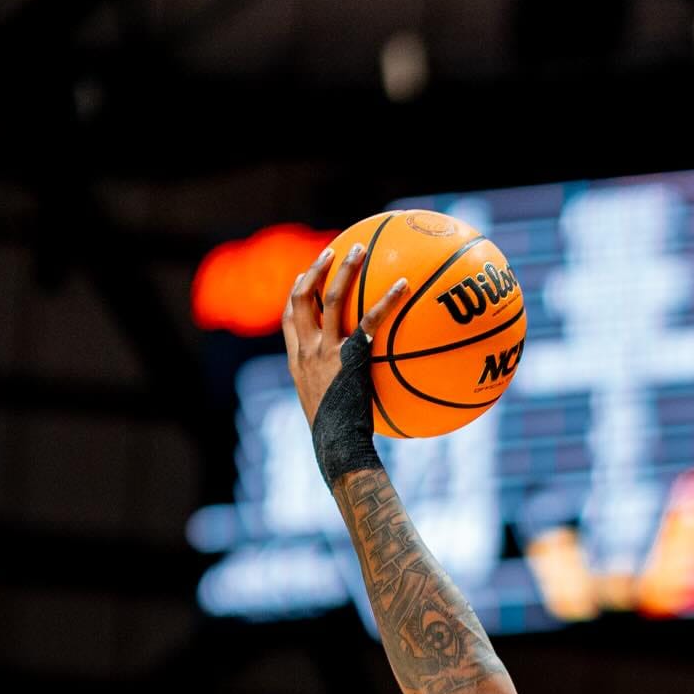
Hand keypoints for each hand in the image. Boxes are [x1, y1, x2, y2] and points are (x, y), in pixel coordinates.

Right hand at [282, 243, 405, 425]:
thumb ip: (338, 387)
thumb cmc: (338, 436)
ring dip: (345, 269)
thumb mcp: (329, 408)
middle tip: (334, 250)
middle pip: (303, 298)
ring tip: (361, 248)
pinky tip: (404, 286)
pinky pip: (370, 321)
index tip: (306, 275)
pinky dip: (386, 300)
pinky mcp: (349, 357)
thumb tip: (362, 385)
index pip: (289, 318)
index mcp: (296, 361)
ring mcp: (325, 352)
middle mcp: (305, 351)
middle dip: (317, 270)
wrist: (337, 445)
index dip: (296, 292)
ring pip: (331, 299)